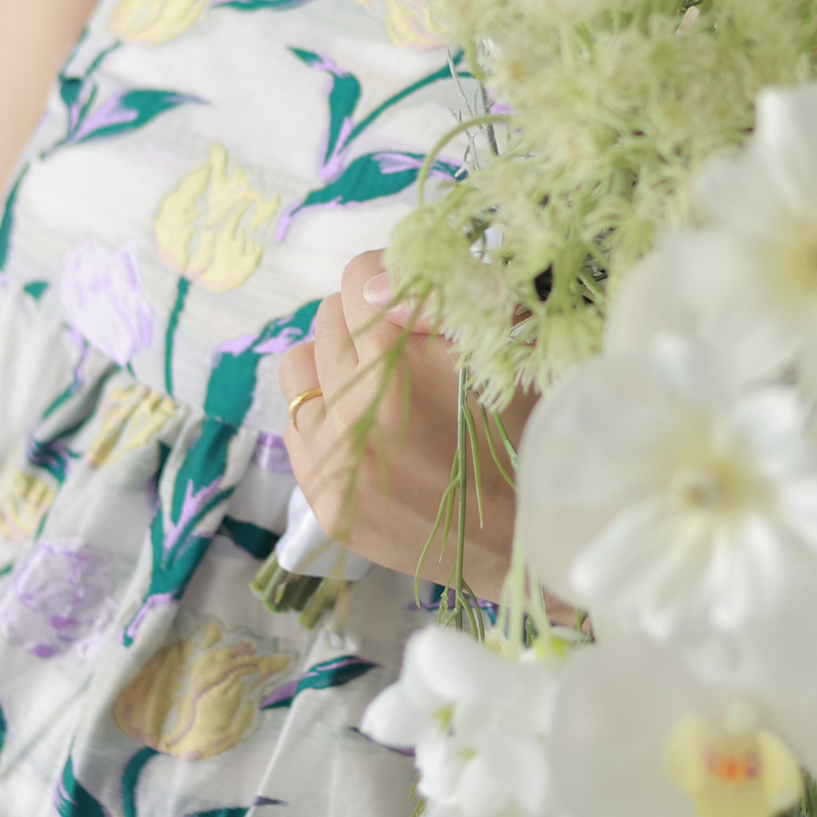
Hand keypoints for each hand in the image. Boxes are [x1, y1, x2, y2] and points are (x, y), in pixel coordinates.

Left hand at [275, 250, 517, 589]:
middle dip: (367, 319)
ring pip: (300, 365)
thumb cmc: (520, 435)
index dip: (394, 276)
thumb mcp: (504, 349)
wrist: (516, 539)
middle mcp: (351, 411)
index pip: (360, 277)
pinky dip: (325, 413)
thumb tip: (379, 279)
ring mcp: (331, 458)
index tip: (417, 298)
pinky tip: (365, 426)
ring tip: (376, 381)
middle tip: (406, 343)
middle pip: (329, 317)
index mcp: (397, 365)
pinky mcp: (321, 496)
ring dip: (334, 362)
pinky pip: (296, 422)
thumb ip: (451, 296)